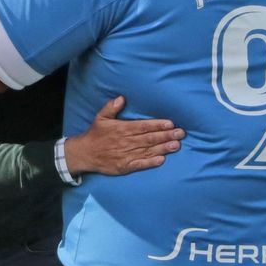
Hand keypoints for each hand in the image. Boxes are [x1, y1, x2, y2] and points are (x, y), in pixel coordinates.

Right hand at [64, 96, 184, 176]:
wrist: (85, 154)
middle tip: (180, 134)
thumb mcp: (101, 117)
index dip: (158, 125)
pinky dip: (151, 163)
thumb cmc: (95, 134)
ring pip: (148, 151)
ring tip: (176, 145)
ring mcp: (126, 155)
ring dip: (163, 148)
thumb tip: (122, 98)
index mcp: (122, 129)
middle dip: (166, 136)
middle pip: (149, 138)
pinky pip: (140, 164)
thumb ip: (112, 107)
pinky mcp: (125, 166)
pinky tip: (162, 160)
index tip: (170, 124)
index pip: (143, 126)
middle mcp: (126, 142)